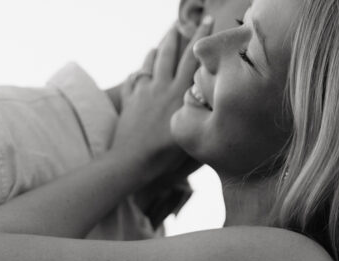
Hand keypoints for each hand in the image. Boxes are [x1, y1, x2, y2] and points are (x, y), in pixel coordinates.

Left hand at [113, 19, 212, 181]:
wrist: (133, 162)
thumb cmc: (164, 155)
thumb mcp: (189, 134)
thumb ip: (198, 114)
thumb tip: (209, 104)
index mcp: (178, 94)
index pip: (192, 59)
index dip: (201, 39)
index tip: (207, 21)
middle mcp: (160, 88)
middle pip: (169, 54)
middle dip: (177, 36)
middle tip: (180, 24)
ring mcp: (142, 93)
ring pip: (150, 64)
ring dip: (156, 51)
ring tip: (159, 44)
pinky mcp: (129, 102)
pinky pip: (132, 81)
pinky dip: (136, 75)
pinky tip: (137, 73)